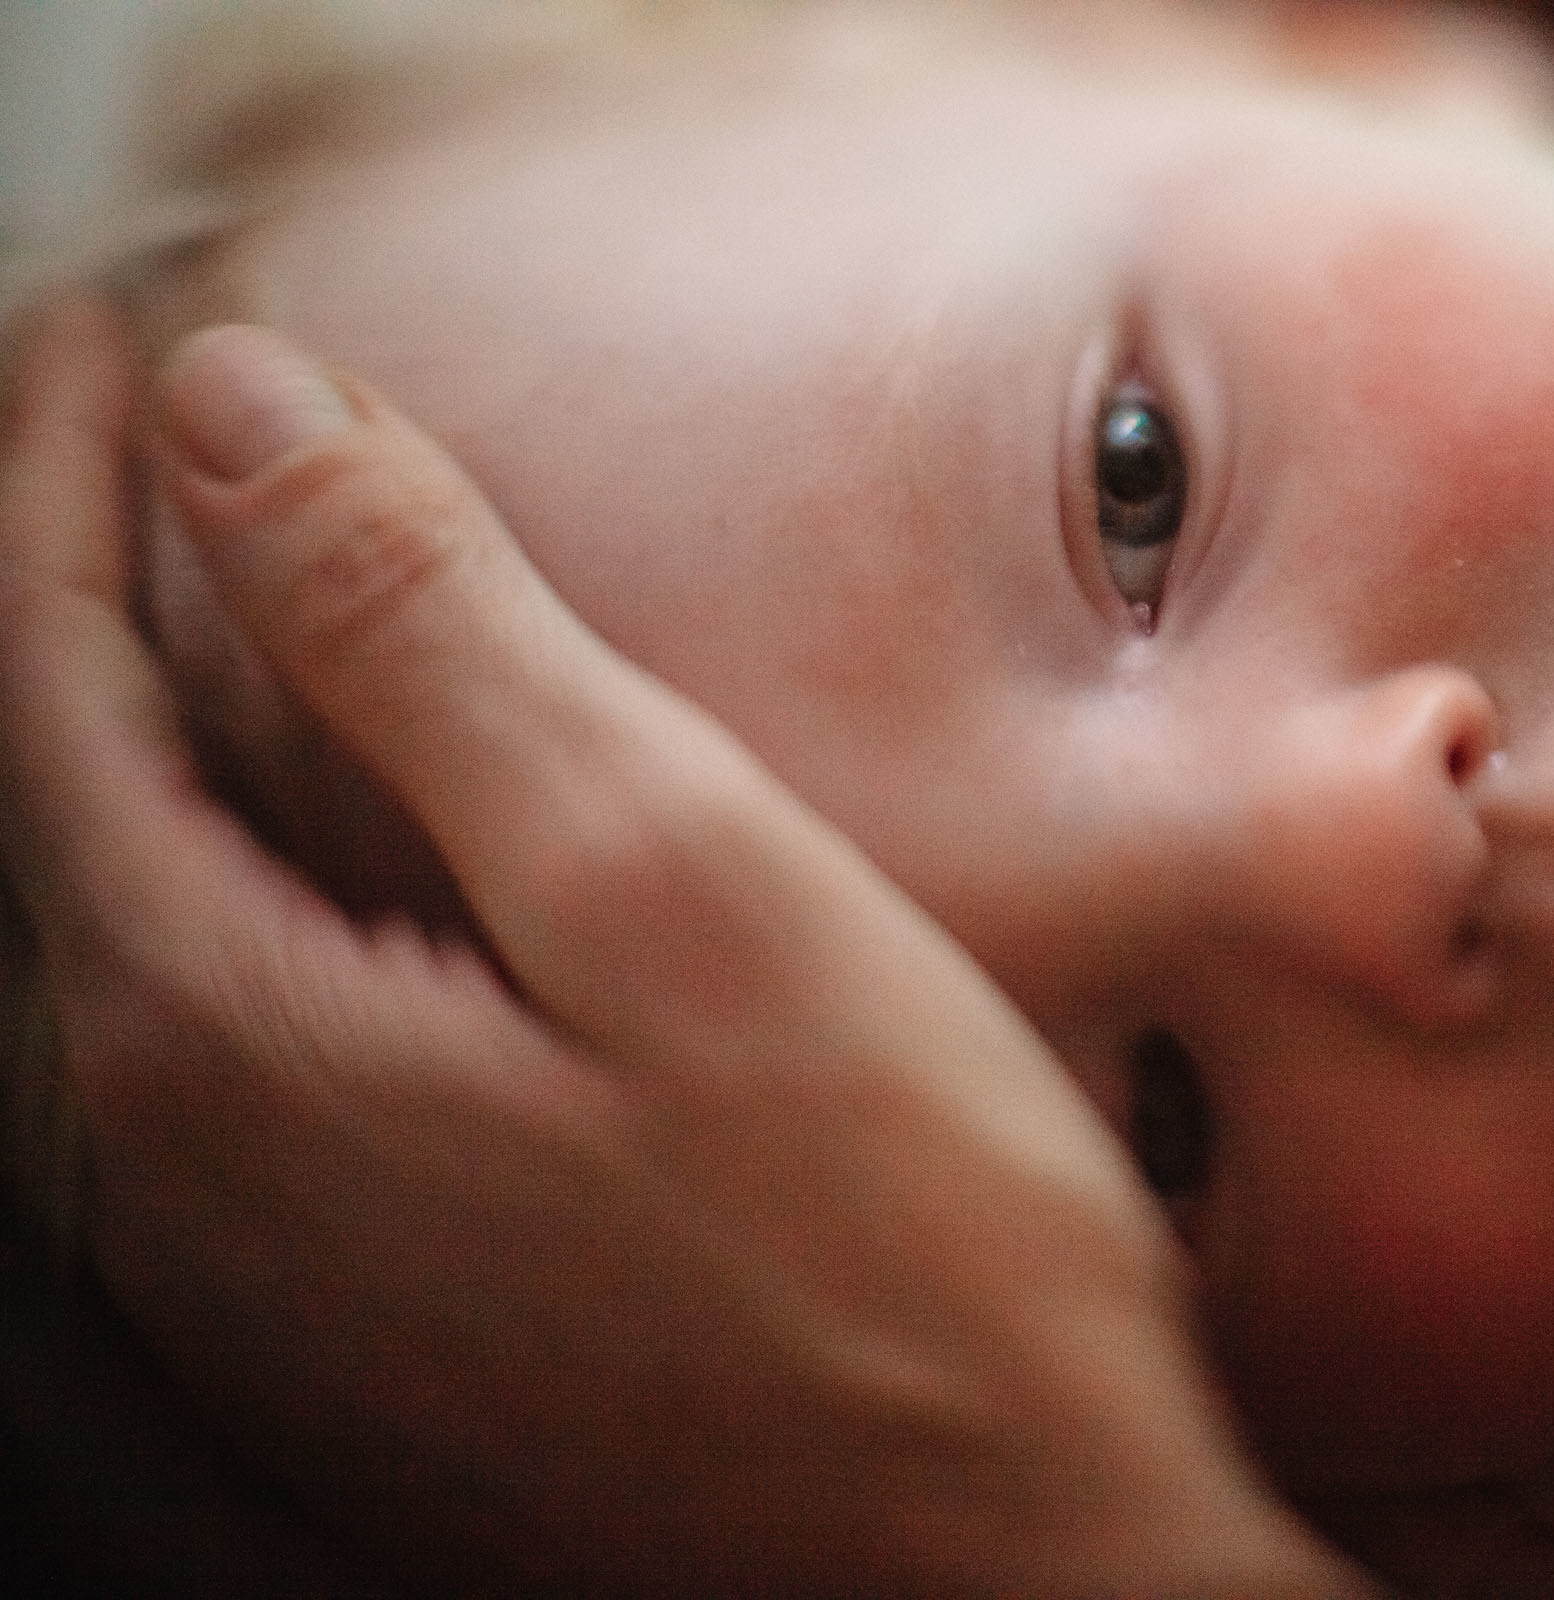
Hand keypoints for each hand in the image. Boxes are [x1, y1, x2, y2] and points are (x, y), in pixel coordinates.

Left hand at [0, 295, 1364, 1594]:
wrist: (999, 1567)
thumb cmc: (897, 1246)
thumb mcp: (676, 884)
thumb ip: (432, 639)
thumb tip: (238, 417)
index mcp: (226, 1042)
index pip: (52, 689)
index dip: (64, 484)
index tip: (106, 335)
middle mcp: (192, 1183)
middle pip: (75, 812)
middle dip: (87, 593)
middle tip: (136, 434)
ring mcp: (275, 1280)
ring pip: (153, 931)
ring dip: (169, 740)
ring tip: (216, 603)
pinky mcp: (379, 1326)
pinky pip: (240, 1048)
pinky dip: (254, 887)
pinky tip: (339, 852)